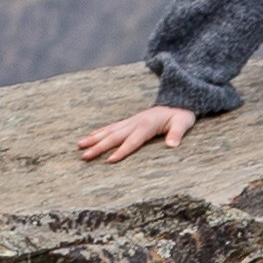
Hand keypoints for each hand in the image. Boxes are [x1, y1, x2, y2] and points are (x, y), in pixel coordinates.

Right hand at [78, 106, 196, 162]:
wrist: (178, 102)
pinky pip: (111, 127)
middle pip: (114, 137)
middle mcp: (135, 122)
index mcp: (146, 125)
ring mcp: (130, 121)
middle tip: (85, 156)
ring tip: (79, 146)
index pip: (132, 141)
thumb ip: (177, 134)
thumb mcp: (183, 123)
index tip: (110, 161)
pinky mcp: (129, 122)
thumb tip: (172, 145)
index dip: (121, 151)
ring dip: (93, 138)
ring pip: (108, 131)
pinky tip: (89, 137)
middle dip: (99, 147)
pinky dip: (99, 132)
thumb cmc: (181, 115)